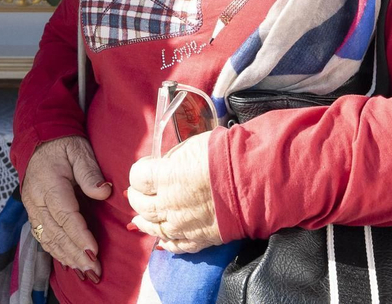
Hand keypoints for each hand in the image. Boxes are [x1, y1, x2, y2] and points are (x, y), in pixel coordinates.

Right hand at [20, 136, 113, 282]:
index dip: (80, 236)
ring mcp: (33, 208)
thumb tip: (104, 191)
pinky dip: (56, 252)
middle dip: (76, 254)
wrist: (40, 141)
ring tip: (85, 272)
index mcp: (49, 184)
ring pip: (48, 239)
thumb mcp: (80, 150)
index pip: (65, 215)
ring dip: (67, 257)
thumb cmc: (63, 145)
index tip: (94, 252)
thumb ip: (90, 172)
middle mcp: (37, 200)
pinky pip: (43, 237)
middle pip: (56, 233)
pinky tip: (69, 263)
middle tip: (94, 270)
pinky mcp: (34, 212)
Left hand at [126, 134, 222, 252]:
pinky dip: (166, 242)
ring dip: (144, 221)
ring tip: (140, 217)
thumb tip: (165, 165)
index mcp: (165, 177)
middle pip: (141, 204)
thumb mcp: (192, 146)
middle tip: (139, 191)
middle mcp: (169, 204)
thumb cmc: (225, 156)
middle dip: (137, 196)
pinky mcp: (198, 239)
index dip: (140, 170)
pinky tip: (162, 240)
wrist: (255, 180)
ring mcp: (182, 225)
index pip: (137, 177)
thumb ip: (173, 158)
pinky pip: (176, 245)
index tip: (147, 166)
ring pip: (154, 227)